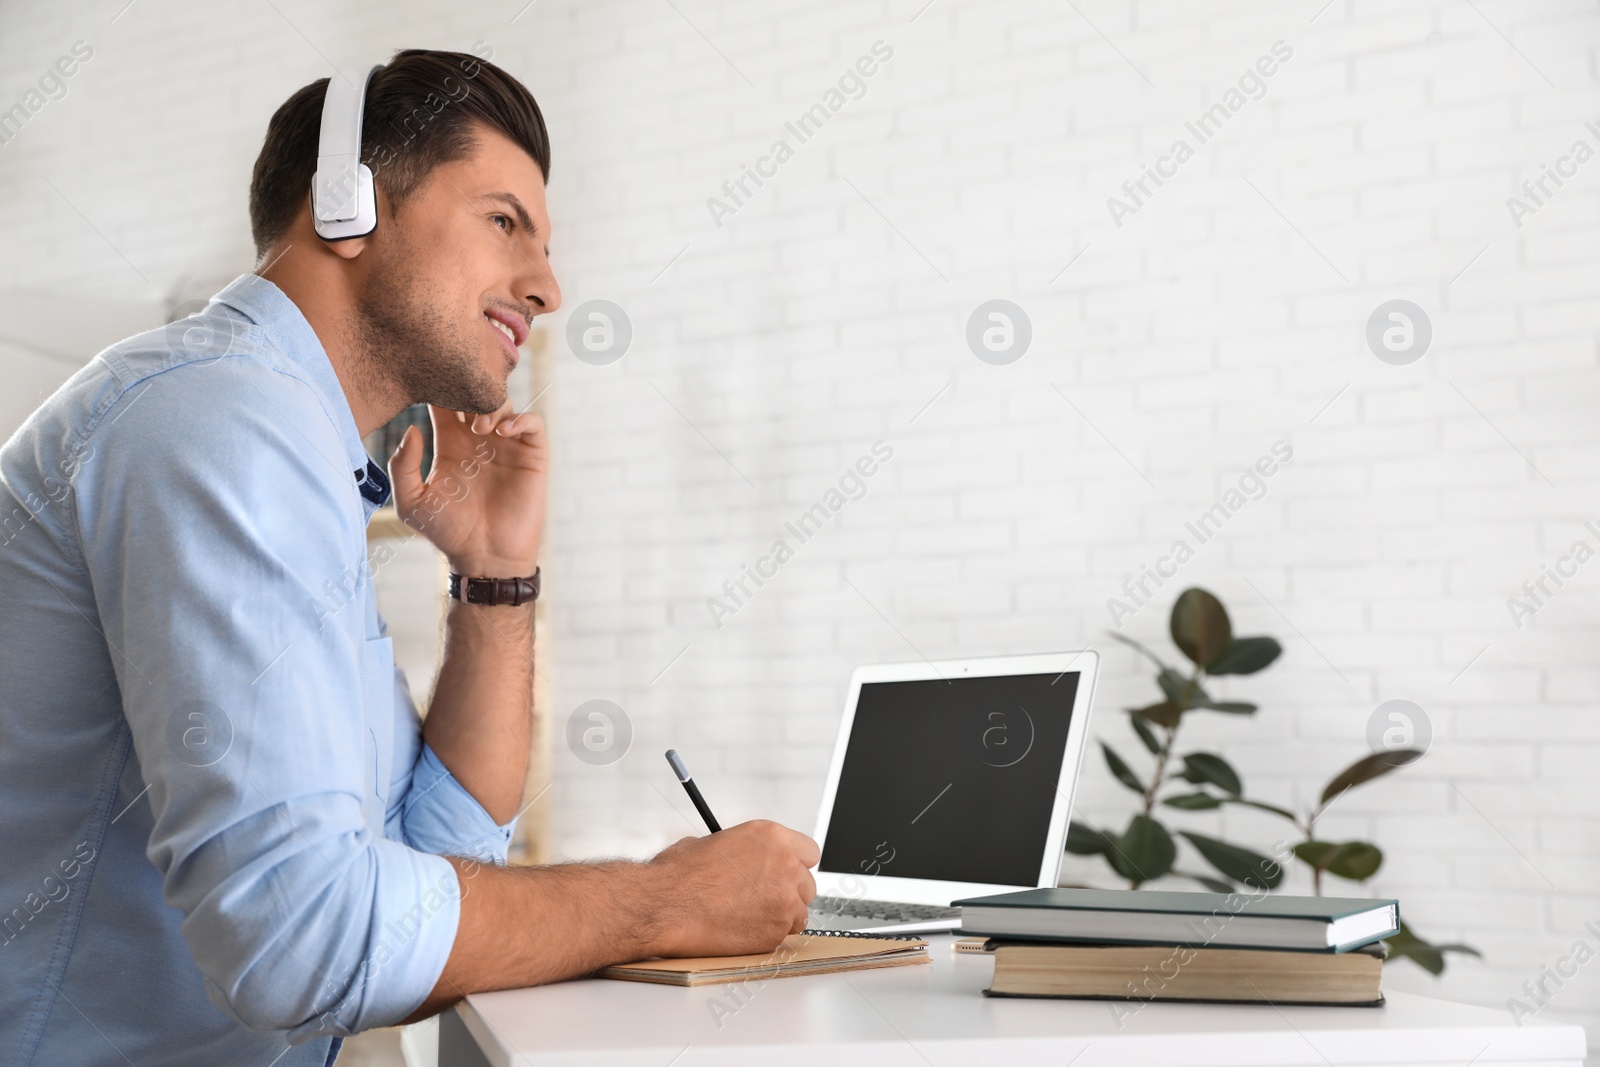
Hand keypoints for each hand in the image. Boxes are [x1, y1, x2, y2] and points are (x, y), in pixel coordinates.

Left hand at [389, 401, 546, 577]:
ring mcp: (507, 446)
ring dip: (493, 406)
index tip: (431, 385)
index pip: (445, 405)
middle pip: (476, 396)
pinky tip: (503, 431)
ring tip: (480, 427)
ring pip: (504, 403)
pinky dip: (521, 418)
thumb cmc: (448, 533)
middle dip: (469, 391)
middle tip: (460, 399)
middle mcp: (480, 441)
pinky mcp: (531, 456)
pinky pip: (532, 422)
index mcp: (451, 445)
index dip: (439, 390)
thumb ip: (403, 466)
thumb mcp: (412, 502)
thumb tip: (411, 429)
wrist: (485, 556)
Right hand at [644, 821, 819, 957]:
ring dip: (781, 916)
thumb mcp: (713, 842)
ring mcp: (784, 902)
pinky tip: (742, 929)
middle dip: (789, 892)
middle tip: (765, 897)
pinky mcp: (774, 932)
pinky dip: (767, 935)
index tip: (786, 871)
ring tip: (751, 916)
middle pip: (808, 885)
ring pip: (799, 914)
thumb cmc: (680, 875)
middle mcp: (785, 867)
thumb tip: (743, 858)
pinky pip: (782, 936)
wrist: (666, 905)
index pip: (809, 851)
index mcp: (772, 837)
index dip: (795, 864)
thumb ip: (742, 850)